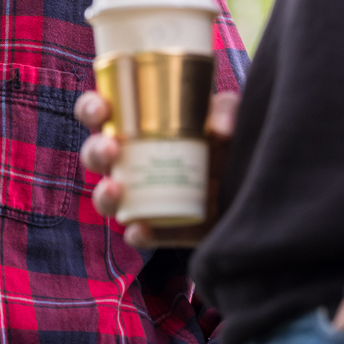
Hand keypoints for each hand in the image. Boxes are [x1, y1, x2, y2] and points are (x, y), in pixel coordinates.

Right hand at [75, 89, 238, 249]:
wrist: (253, 189)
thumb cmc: (231, 144)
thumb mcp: (231, 115)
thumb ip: (227, 110)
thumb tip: (220, 129)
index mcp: (138, 125)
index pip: (102, 113)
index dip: (91, 109)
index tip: (101, 110)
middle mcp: (132, 160)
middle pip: (96, 155)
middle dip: (94, 151)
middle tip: (111, 148)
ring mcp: (142, 196)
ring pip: (106, 197)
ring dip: (103, 194)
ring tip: (115, 189)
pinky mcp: (161, 228)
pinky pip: (140, 234)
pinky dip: (137, 233)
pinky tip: (140, 229)